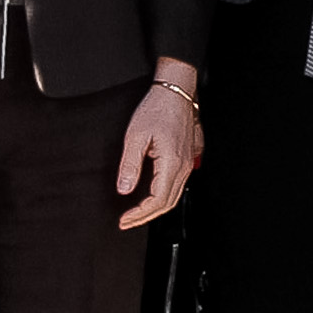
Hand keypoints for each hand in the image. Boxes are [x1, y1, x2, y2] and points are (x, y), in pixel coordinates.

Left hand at [116, 59, 202, 229]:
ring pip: (175, 195)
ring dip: (155, 208)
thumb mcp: (135, 137)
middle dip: (146, 216)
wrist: (176, 91)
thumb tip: (124, 189)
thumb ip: (130, 165)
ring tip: (136, 213)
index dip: (139, 214)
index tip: (123, 219)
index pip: (157, 200)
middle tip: (126, 221)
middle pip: (169, 203)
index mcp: (172, 162)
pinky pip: (178, 185)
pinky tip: (152, 196)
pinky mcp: (188, 156)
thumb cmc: (157, 109)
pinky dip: (164, 196)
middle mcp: (184, 165)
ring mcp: (188, 161)